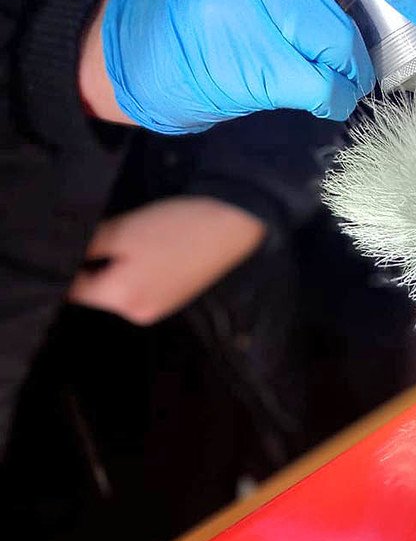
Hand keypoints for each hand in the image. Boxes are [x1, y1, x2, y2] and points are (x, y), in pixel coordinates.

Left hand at [68, 198, 266, 324]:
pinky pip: (136, 289)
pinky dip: (129, 272)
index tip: (61, 249)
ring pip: (115, 291)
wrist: (229, 226)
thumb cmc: (174, 228)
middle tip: (92, 237)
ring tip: (119, 240)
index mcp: (122, 301)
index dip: (61, 271)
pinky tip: (142, 250)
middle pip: (94, 294)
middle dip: (86, 268)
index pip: (72, 293)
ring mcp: (156, 309)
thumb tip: (61, 259)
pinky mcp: (170, 299)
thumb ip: (86, 249)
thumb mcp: (121, 231)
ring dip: (109, 269)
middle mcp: (137, 314)